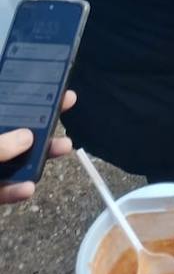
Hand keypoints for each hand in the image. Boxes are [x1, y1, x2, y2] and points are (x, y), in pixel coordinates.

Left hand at [0, 90, 75, 204]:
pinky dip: (16, 191)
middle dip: (40, 118)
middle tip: (65, 105)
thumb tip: (27, 137)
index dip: (23, 92)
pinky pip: (2, 190)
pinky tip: (28, 189)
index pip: (4, 103)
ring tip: (64, 147)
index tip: (49, 82)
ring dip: (38, 155)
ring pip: (13, 159)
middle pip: (13, 128)